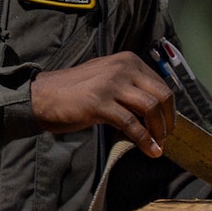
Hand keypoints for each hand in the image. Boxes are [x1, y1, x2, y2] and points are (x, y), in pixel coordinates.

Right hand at [31, 53, 174, 156]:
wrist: (42, 96)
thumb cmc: (74, 91)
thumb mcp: (107, 79)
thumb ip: (130, 88)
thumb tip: (154, 111)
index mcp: (128, 60)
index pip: (161, 84)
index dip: (169, 108)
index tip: (167, 125)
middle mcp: (123, 68)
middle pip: (161, 96)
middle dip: (167, 120)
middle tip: (165, 137)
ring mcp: (111, 84)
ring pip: (150, 109)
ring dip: (158, 131)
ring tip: (158, 145)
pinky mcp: (100, 103)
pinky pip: (132, 124)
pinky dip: (145, 140)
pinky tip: (150, 150)